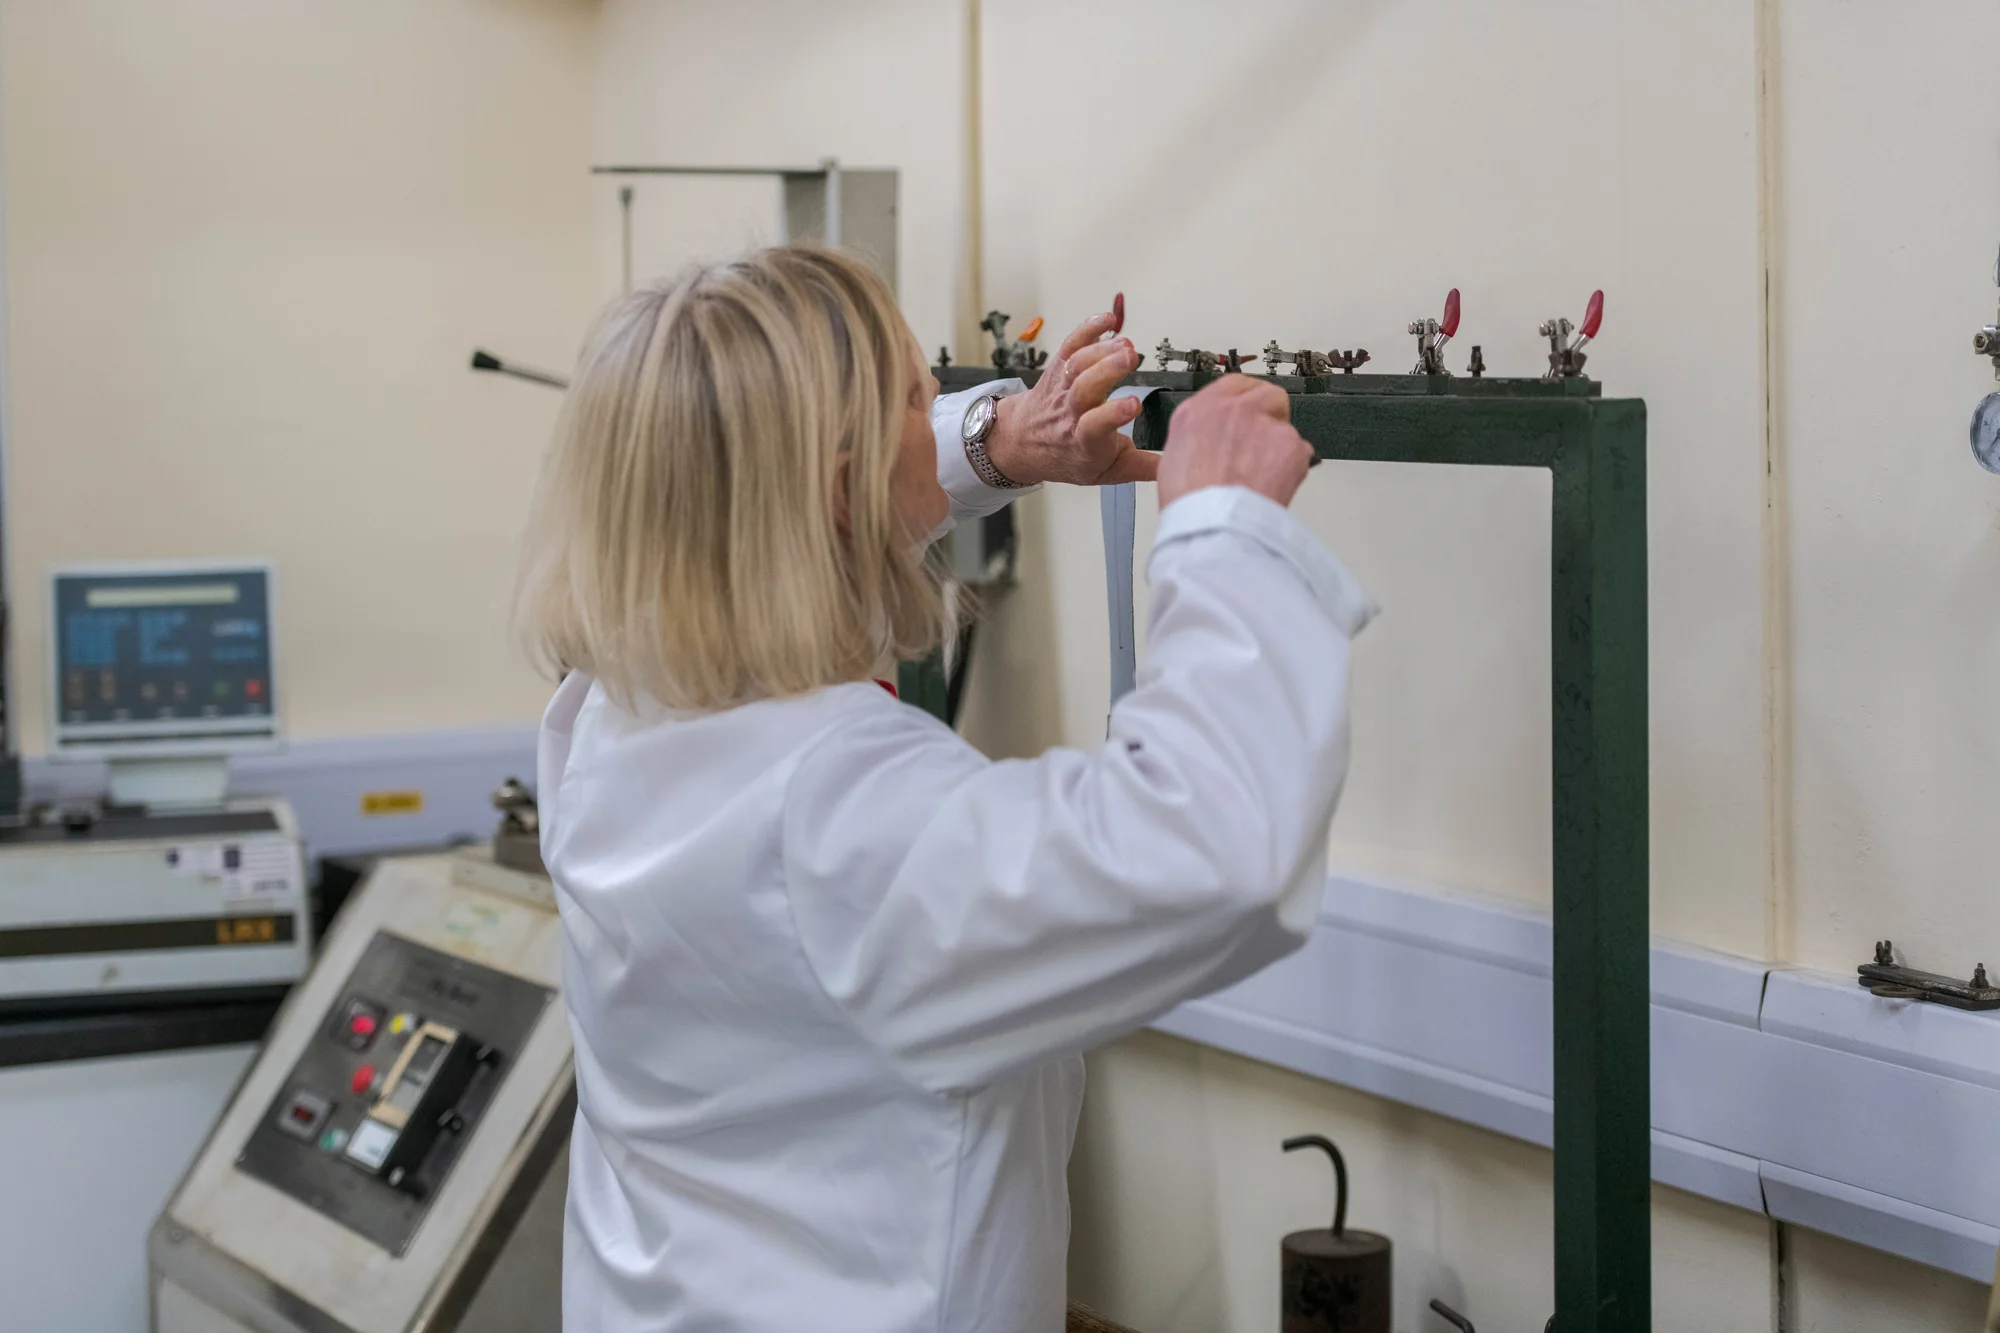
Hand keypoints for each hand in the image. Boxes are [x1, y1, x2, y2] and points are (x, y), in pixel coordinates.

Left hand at [983, 297, 1157, 486]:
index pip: (1096, 426)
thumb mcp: (1106, 472)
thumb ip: (1141, 468)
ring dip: (1101, 349)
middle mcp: (1070, 412)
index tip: (1134, 404)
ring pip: (1077, 364)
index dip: (1114, 414)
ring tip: (1126, 344)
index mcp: (1085, 441)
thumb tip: (1175, 467)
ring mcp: (1063, 387)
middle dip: (1107, 369)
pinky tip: (1108, 321)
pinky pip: (1070, 345)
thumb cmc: (1067, 455)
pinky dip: (1087, 329)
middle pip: (1084, 387)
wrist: (1023, 441)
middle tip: (1130, 357)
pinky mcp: (1060, 367)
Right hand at [1155, 376, 1312, 510]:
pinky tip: (1275, 486)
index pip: (1232, 386)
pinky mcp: (1290, 442)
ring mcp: (1263, 422)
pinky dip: (1293, 468)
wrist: (1215, 525)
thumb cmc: (1192, 505)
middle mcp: (1232, 409)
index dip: (1244, 401)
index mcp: (1197, 411)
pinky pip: (1300, 451)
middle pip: (1265, 394)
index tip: (1249, 413)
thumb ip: (1198, 439)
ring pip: (1284, 425)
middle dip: (1269, 414)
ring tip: (1264, 477)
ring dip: (1279, 445)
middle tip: (1264, 443)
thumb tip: (1210, 443)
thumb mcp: (1174, 461)